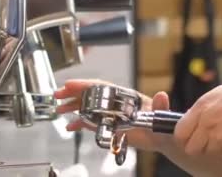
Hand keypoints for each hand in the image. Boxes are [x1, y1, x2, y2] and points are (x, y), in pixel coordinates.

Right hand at [54, 79, 171, 151]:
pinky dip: (79, 124)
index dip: (85, 84)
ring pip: (88, 107)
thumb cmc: (162, 123)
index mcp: (125, 97)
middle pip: (90, 95)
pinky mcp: (109, 126)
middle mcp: (115, 104)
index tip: (71, 83)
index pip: (102, 87)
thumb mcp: (162, 114)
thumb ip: (160, 105)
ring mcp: (110, 115)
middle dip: (73, 94)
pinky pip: (91, 123)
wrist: (162, 138)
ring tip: (59, 109)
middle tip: (58, 95)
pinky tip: (70, 126)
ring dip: (72, 107)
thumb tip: (162, 96)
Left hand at [174, 77, 221, 157]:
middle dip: (195, 145)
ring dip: (212, 147)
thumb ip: (198, 110)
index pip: (179, 133)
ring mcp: (221, 138)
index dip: (182, 136)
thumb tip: (188, 120)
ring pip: (207, 152)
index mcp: (200, 110)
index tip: (187, 135)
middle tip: (203, 139)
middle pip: (191, 149)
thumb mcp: (212, 96)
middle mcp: (207, 125)